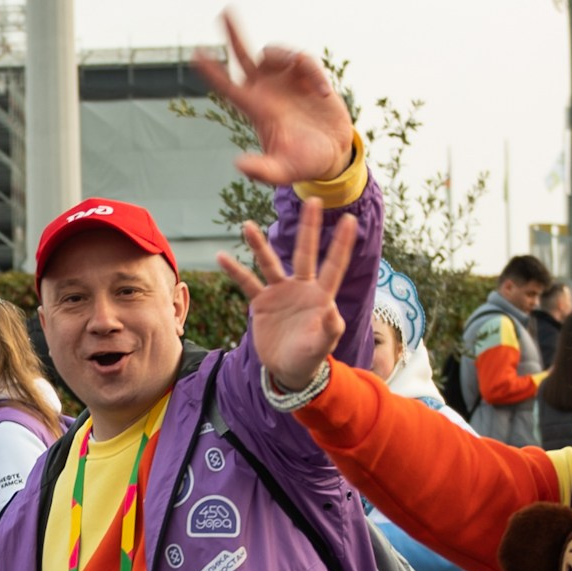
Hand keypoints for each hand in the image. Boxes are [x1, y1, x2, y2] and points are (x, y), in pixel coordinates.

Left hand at [192, 11, 354, 185]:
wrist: (331, 154)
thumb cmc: (302, 164)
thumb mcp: (282, 171)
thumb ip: (262, 170)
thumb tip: (240, 165)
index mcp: (255, 108)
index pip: (227, 86)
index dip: (211, 71)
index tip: (196, 54)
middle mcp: (265, 89)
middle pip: (243, 55)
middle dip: (233, 33)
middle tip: (224, 11)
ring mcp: (284, 79)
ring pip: (275, 52)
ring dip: (291, 61)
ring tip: (319, 91)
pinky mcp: (305, 74)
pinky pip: (304, 60)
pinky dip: (315, 74)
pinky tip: (325, 94)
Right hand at [218, 197, 358, 394]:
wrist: (288, 370)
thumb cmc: (309, 358)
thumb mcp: (321, 346)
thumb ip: (329, 329)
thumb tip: (332, 312)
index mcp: (321, 296)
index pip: (333, 265)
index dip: (341, 245)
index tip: (350, 220)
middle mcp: (301, 288)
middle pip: (304, 253)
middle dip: (309, 228)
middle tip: (312, 200)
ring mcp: (280, 293)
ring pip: (269, 263)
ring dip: (258, 245)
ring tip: (246, 225)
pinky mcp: (261, 302)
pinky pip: (247, 283)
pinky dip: (235, 270)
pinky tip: (221, 256)